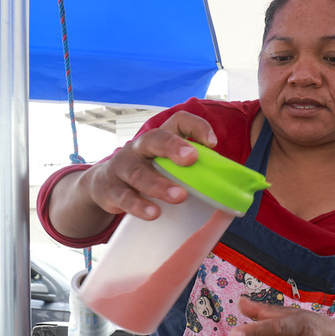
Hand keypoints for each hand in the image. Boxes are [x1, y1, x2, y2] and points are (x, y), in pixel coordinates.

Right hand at [83, 111, 217, 220]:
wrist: (103, 186)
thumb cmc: (146, 174)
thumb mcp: (165, 165)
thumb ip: (191, 169)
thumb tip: (232, 181)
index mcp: (158, 139)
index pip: (178, 122)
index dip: (196, 127)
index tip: (212, 143)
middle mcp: (139, 148)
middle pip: (154, 139)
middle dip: (172, 147)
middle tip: (191, 158)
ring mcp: (122, 167)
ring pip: (138, 172)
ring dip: (158, 184)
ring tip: (179, 196)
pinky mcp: (111, 189)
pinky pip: (125, 197)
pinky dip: (139, 205)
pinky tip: (154, 213)